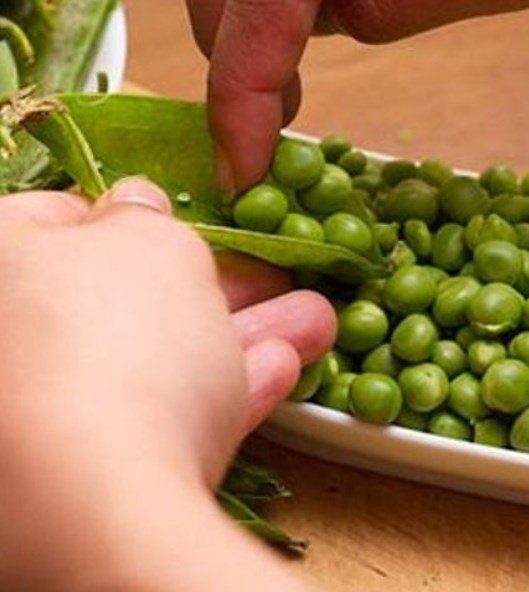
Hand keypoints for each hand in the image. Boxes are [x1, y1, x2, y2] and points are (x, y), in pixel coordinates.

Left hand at [0, 180, 331, 590]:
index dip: (128, 213)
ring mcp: (34, 424)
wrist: (100, 508)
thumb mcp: (154, 244)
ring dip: (239, 337)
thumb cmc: (118, 342)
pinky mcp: (78, 486)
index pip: (51, 218)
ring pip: (151, 362)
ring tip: (312, 323)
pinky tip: (280, 373)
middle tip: (267, 276)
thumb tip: (135, 206)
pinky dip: (222, 395)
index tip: (179, 221)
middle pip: (116, 300)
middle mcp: (6, 349)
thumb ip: (146, 217)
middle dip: (210, 284)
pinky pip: (159, 423)